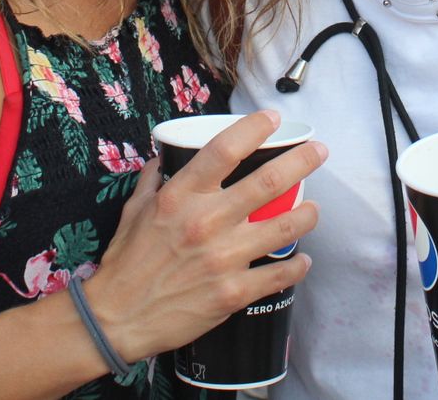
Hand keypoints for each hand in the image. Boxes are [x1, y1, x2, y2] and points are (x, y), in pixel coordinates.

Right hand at [85, 111, 323, 361]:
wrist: (117, 318)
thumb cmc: (125, 262)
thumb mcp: (133, 210)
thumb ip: (153, 179)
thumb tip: (164, 156)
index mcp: (181, 196)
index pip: (225, 149)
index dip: (254, 128)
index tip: (274, 118)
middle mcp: (206, 221)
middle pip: (267, 182)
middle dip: (302, 161)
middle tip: (319, 152)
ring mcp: (223, 258)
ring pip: (284, 225)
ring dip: (307, 214)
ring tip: (314, 208)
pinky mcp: (233, 292)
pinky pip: (278, 275)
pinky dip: (297, 265)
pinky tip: (303, 260)